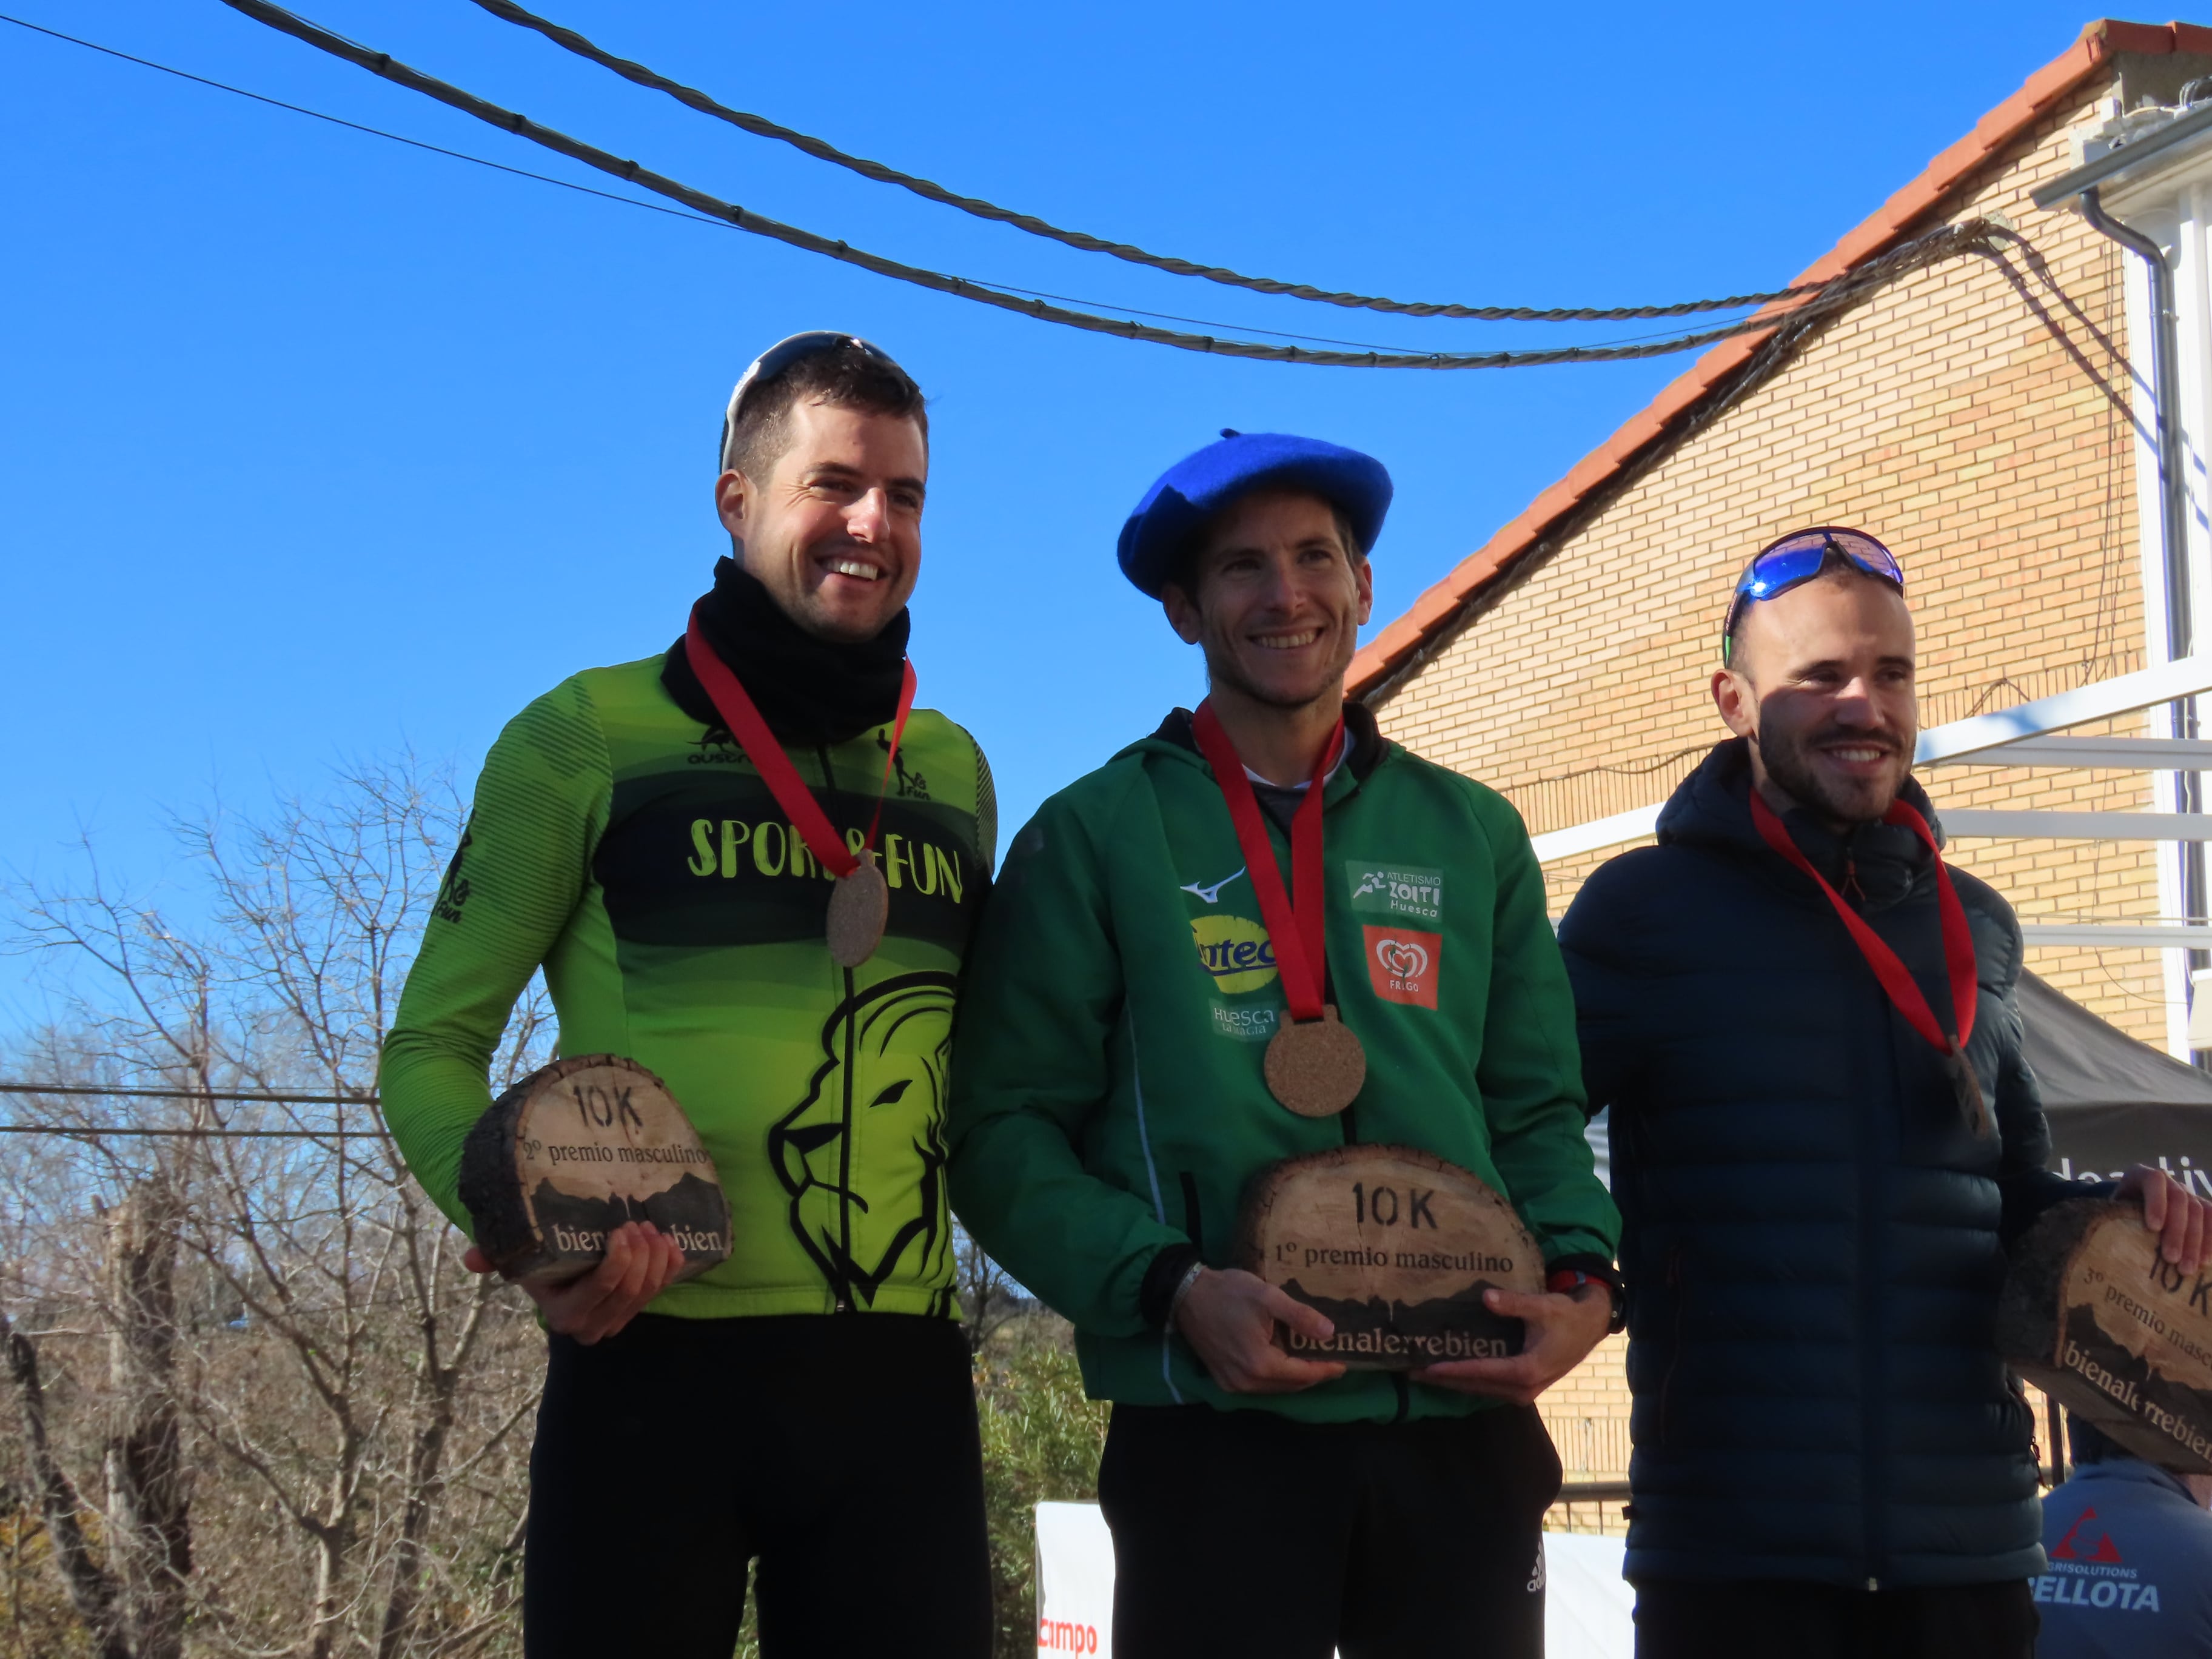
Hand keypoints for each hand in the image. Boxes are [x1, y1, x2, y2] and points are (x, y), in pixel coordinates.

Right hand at [464, 1221, 686, 1344]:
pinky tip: (672, 1243)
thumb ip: (494, 1258)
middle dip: (640, 1253)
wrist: (559, 1277)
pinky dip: (670, 1267)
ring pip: (648, 1291)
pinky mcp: (635, 1313)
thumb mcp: (518, 1260)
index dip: (619, 1258)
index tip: (620, 1229)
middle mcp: (592, 1326)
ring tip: (651, 1228)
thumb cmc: (539, 1265)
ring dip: (656, 1257)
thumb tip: (470, 1259)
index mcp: (564, 1315)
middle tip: (637, 1223)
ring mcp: (616, 1323)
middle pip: (630, 1289)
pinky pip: (661, 1292)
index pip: (601, 1287)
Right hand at [1173, 1268, 1346, 1393]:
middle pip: (1289, 1386)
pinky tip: (1281, 1363)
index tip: (1344, 1364)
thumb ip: (1300, 1316)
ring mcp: (1232, 1384)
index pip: (1302, 1374)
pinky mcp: (1221, 1379)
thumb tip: (1330, 1333)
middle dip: (1311, 1375)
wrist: (1186, 1295)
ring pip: (1273, 1388)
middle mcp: (1246, 1382)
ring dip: (1293, 1377)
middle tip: (1329, 1362)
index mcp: (1260, 1364)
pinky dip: (1273, 1377)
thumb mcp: (1268, 1297)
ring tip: (1310, 1361)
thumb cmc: (1228, 1293)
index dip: (1324, 1370)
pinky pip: (1256, 1385)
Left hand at [1411, 1284, 1611, 1403]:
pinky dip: (1469, 1380)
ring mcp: (1523, 1391)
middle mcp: (1523, 1388)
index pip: (1482, 1372)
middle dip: (1444, 1380)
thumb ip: (1514, 1303)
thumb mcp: (1542, 1306)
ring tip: (1423, 1373)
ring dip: (1453, 1382)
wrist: (1590, 1327)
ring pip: (1481, 1389)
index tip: (1428, 1368)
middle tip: (1412, 1372)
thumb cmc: (1566, 1316)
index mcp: (1527, 1370)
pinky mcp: (1523, 1387)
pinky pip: (1490, 1386)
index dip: (1454, 1370)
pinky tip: (1450, 1371)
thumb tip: (1485, 1297)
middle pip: (1476, 1386)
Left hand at [2116, 1165, 2210, 1274]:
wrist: (2130, 1208)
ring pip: (2200, 1211)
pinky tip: (2206, 1260)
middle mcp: (2168, 1181)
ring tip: (2187, 1268)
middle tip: (2171, 1259)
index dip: (2156, 1202)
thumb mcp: (2111, 1210)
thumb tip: (2115, 1246)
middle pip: (2180, 1200)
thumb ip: (2115, 1218)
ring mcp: (2187, 1193)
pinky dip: (2211, 1239)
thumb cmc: (2117, 1212)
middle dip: (2177, 1232)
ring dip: (2196, 1242)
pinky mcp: (2201, 1207)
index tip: (2153, 1227)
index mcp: (2141, 1175)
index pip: (2154, 1181)